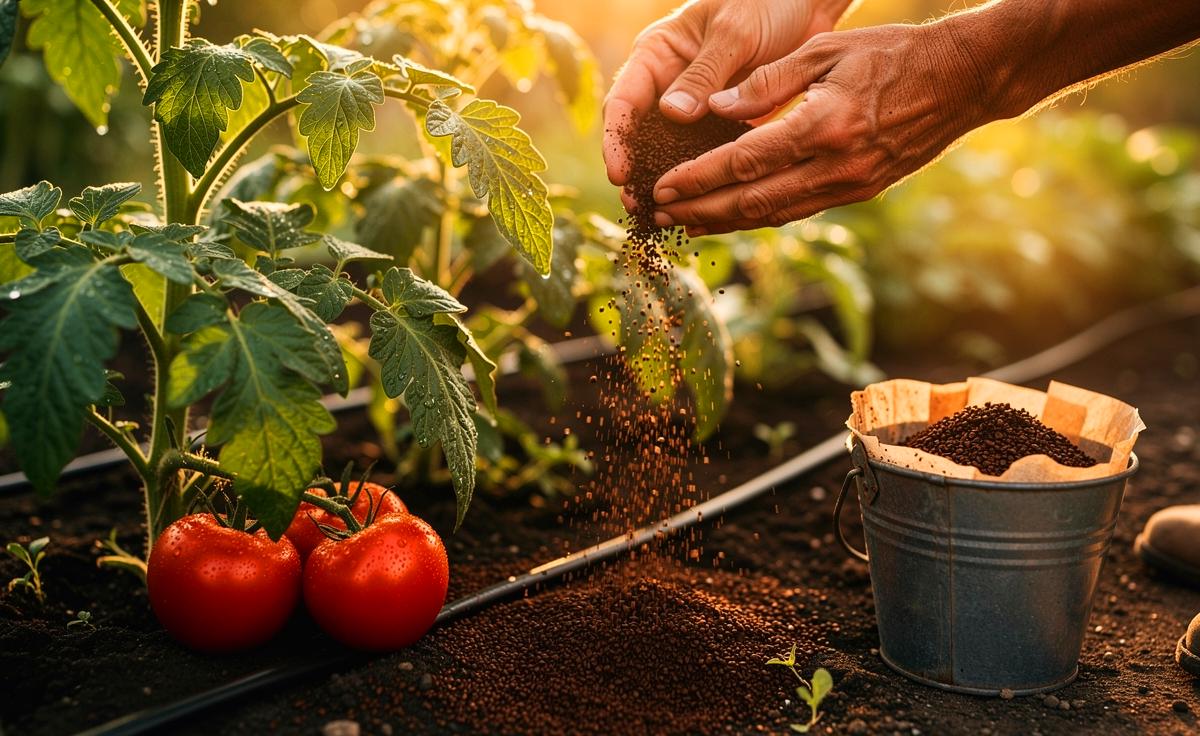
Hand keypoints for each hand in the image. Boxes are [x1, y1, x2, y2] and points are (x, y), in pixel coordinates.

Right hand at [602, 0, 846, 186]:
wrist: (806, 1)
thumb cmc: (764, 1)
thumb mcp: (733, 32)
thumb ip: (704, 72)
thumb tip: (671, 114)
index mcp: (658, 55)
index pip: (624, 101)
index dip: (617, 139)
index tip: (619, 171)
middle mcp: (669, 83)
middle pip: (640, 134)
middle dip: (636, 170)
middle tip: (635, 204)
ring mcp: (695, 105)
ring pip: (670, 150)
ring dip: (666, 180)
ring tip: (661, 213)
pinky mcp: (723, 121)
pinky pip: (707, 153)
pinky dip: (703, 177)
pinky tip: (703, 202)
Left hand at [650, 22, 995, 234]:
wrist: (962, 82)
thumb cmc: (892, 54)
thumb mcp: (826, 50)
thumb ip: (768, 81)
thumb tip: (714, 108)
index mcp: (824, 126)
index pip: (744, 161)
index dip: (698, 179)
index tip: (662, 188)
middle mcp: (836, 165)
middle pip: (752, 201)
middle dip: (700, 211)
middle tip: (658, 217)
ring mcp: (850, 185)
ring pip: (773, 214)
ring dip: (725, 223)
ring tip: (684, 224)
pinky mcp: (859, 192)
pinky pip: (798, 210)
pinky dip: (759, 217)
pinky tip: (732, 217)